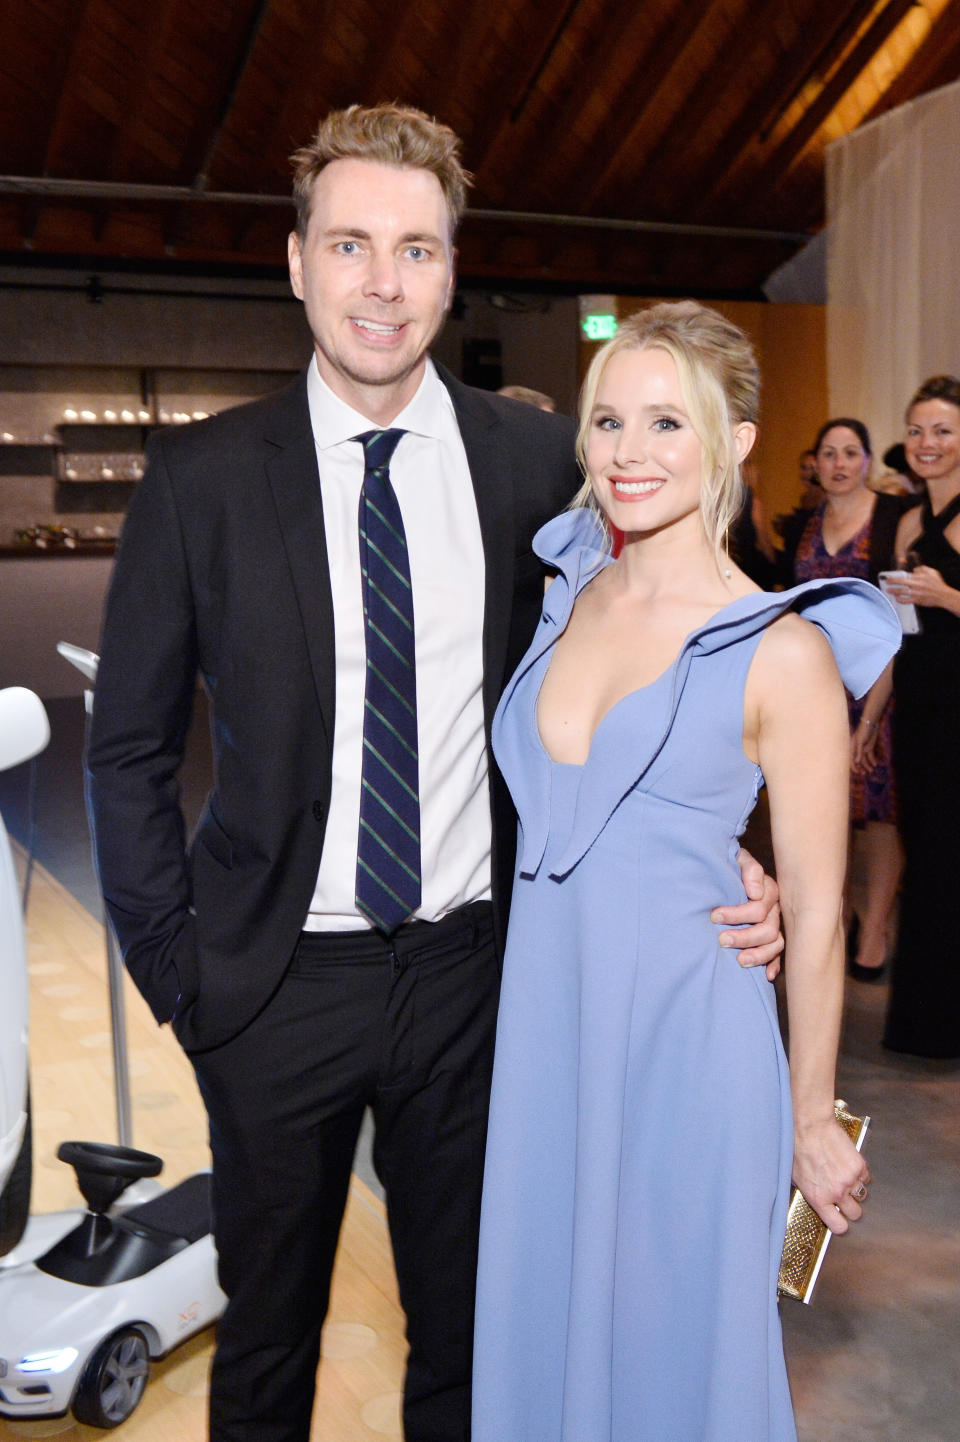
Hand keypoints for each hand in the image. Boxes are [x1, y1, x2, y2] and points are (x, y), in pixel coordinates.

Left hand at [712, 848, 782, 979]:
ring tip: (739, 961)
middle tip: (721, 940)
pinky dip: (773, 965)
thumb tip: (754, 892)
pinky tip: (767, 976)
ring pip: (774, 944)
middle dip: (744, 937)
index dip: (737, 914)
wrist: (728, 872)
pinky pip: (778, 955)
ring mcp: (775, 925)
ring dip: (758, 954)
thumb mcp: (737, 859)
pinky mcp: (771, 939)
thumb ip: (748, 868)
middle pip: (768, 929)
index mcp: (769, 890)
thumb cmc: (731, 866)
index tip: (714, 916)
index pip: (759, 908)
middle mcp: (775, 910)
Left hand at [792, 1117, 870, 1233]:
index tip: (839, 1220)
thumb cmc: (797, 1148)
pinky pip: (865, 1177)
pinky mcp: (859, 1165)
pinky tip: (847, 1165)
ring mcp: (850, 1179)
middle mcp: (837, 1192)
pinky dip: (859, 1174)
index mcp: (819, 1198)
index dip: (840, 1224)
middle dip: (851, 1208)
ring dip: (855, 1190)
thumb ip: (810, 1194)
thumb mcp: (796, 1178)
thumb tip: (817, 1201)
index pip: (839, 1226)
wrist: (810, 1126)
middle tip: (844, 1198)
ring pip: (862, 1195)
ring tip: (844, 1178)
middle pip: (856, 1214)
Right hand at [850, 720, 878, 774]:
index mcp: (852, 748)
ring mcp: (863, 749)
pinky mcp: (869, 747)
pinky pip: (870, 756)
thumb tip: (856, 762)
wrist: (871, 723)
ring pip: (865, 759)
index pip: (852, 759)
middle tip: (865, 773)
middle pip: (858, 761)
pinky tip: (875, 764)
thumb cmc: (863, 731)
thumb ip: (858, 752)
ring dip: (868, 765)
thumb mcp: (860, 742)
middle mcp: (857, 750)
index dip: (854, 767)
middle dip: (861, 767)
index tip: (858, 772)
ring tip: (872, 770)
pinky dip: (872, 760)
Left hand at [886, 564, 951, 609]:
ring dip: (893, 591)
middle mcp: (916, 584)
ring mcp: (916, 593)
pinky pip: (906, 600)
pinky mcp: (917, 600)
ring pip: (901, 592)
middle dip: (892, 582)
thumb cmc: (937, 584)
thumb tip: (914, 569)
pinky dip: (900, 599)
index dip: (896, 576)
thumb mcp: (932, 572)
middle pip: (900, 582)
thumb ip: (922, 569)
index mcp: (919, 577)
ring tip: (888, 590)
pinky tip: (896, 598)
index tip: (890, 576)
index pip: (905, 575)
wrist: (943, 596)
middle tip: (886, 582)